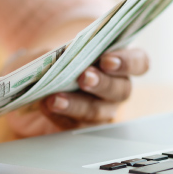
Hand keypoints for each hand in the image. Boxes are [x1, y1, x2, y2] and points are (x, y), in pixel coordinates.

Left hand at [4, 48, 149, 137]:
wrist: (34, 79)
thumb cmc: (53, 57)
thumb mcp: (55, 47)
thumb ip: (61, 50)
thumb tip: (59, 55)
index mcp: (117, 62)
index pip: (139, 63)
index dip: (127, 62)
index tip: (107, 60)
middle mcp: (115, 87)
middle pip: (120, 90)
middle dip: (102, 83)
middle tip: (84, 77)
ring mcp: (100, 109)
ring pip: (98, 111)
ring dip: (77, 105)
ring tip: (56, 99)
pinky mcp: (80, 125)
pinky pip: (76, 126)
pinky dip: (60, 116)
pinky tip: (46, 106)